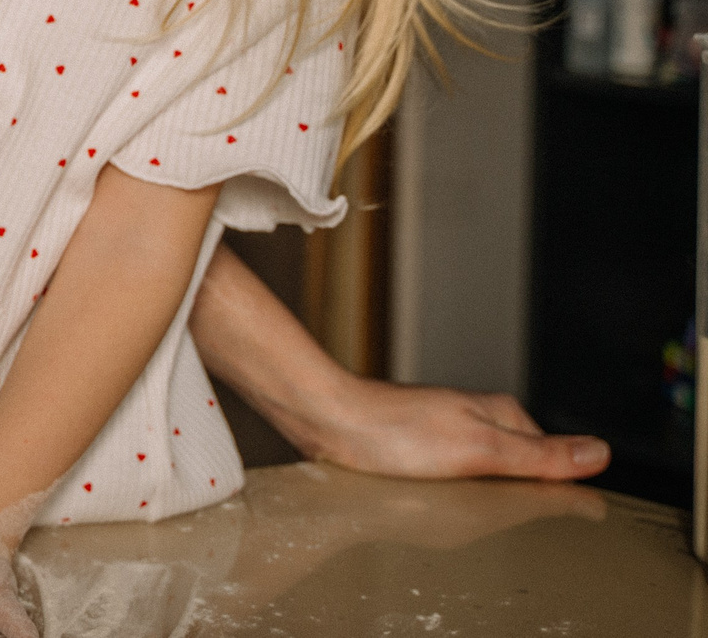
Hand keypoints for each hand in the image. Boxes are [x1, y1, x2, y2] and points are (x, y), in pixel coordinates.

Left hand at [295, 376, 608, 481]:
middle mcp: (476, 418)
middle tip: (484, 508)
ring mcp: (446, 433)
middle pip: (517, 470)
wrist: (325, 422)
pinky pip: (451, 479)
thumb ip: (539, 455)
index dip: (548, 489)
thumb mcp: (479, 447)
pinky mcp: (418, 449)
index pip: (551, 460)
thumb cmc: (394, 431)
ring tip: (455, 504)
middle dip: (509, 495)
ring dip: (476, 496)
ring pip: (483, 476)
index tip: (535, 510)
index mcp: (501, 413)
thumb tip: (599, 453)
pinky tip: (434, 501)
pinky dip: (449, 493)